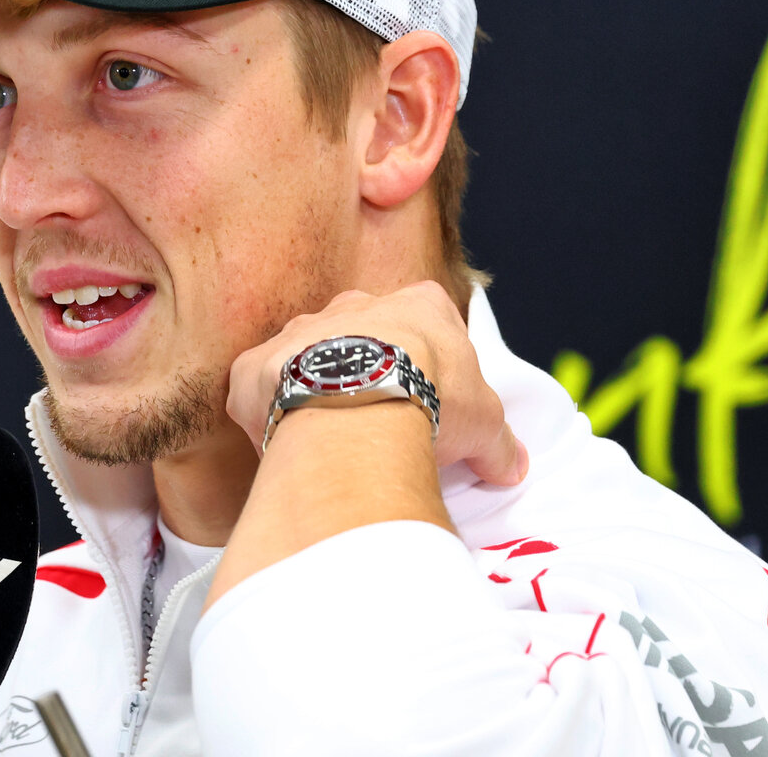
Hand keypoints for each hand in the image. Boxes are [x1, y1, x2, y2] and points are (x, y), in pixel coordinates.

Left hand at [226, 281, 527, 484]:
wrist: (358, 410)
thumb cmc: (432, 401)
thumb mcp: (485, 423)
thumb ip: (497, 441)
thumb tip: (511, 463)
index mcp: (417, 305)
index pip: (427, 321)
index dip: (431, 361)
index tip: (431, 398)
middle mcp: (354, 305)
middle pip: (362, 333)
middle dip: (368, 370)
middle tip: (379, 419)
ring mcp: (300, 330)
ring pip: (306, 357)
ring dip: (316, 390)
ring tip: (332, 438)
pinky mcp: (256, 365)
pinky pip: (259, 388)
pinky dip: (268, 414)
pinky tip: (283, 446)